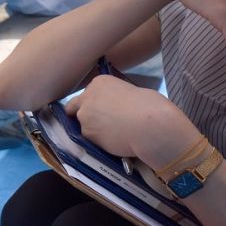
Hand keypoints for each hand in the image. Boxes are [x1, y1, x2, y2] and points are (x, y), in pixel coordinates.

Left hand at [65, 76, 198, 168]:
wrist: (150, 125)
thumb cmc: (150, 107)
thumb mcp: (131, 92)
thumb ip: (115, 98)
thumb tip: (115, 108)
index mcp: (99, 82)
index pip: (87, 93)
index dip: (93, 104)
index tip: (103, 111)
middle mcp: (87, 96)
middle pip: (74, 107)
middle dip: (82, 115)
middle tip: (97, 124)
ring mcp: (84, 115)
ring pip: (82, 125)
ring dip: (92, 130)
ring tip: (111, 136)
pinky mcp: (87, 133)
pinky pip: (90, 139)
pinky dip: (98, 142)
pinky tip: (112, 142)